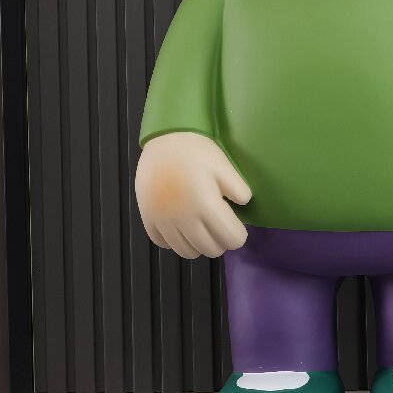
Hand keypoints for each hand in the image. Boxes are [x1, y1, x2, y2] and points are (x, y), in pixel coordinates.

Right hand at [135, 132, 250, 258]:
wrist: (162, 139)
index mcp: (206, 205)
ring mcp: (164, 222)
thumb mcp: (224, 165)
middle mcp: (184, 219)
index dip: (238, 236)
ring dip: (199, 245)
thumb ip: (238, 188)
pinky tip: (180, 226)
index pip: (230, 239)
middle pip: (210, 249)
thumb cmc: (196, 150)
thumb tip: (244, 205)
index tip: (238, 229)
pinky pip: (164, 244)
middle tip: (221, 229)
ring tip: (202, 230)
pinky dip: (175, 241)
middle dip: (220, 242)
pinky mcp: (148, 220)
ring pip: (186, 252)